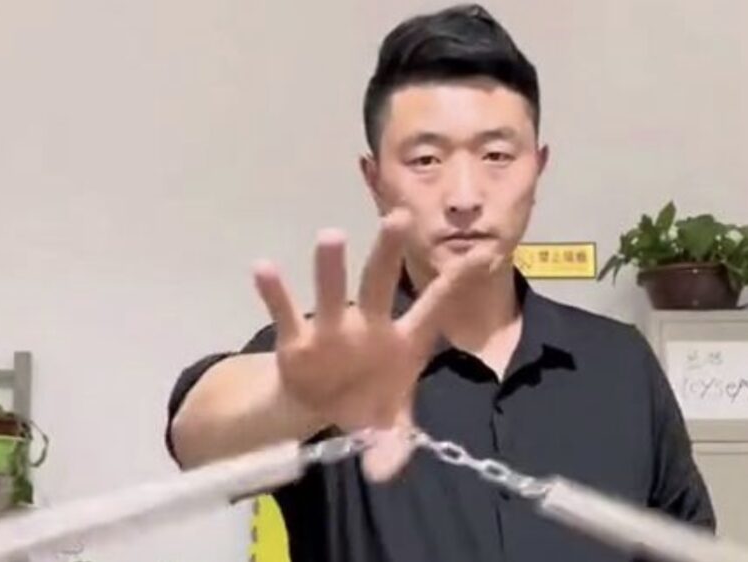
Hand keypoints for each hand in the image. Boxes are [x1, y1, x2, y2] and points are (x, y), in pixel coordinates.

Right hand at [253, 209, 492, 479]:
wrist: (324, 405)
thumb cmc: (370, 402)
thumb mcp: (388, 428)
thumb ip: (393, 447)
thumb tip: (383, 473)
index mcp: (404, 341)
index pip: (435, 308)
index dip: (458, 283)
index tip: (484, 253)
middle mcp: (370, 326)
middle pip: (380, 285)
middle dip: (388, 253)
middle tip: (398, 217)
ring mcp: (333, 329)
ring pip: (334, 293)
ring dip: (332, 268)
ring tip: (330, 236)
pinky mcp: (298, 340)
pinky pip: (286, 314)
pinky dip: (274, 293)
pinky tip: (263, 268)